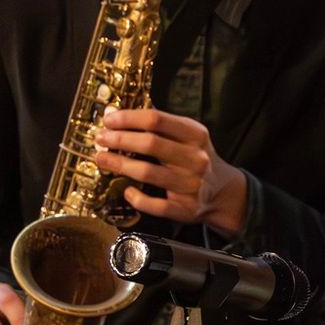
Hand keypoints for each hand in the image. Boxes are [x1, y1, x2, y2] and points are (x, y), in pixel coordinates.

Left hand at [93, 107, 249, 231]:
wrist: (223, 192)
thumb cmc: (197, 159)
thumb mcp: (190, 136)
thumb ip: (163, 126)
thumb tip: (122, 116)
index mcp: (196, 135)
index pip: (157, 120)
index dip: (128, 118)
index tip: (109, 119)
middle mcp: (195, 159)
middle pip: (151, 144)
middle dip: (120, 140)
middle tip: (101, 139)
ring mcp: (191, 184)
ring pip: (149, 173)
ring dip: (119, 164)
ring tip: (102, 158)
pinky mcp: (185, 208)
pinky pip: (156, 205)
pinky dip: (138, 198)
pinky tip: (127, 191)